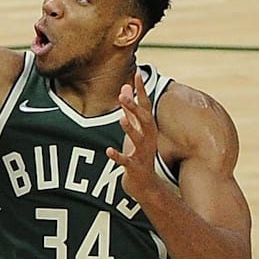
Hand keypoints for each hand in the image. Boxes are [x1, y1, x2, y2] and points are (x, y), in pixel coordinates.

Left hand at [106, 71, 161, 200]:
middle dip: (135, 107)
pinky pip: (127, 161)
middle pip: (144, 120)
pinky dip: (118, 156)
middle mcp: (149, 138)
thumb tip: (125, 87)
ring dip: (130, 129)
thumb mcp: (136, 129)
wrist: (146, 184)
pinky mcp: (136, 167)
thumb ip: (130, 110)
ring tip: (121, 119)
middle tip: (124, 95)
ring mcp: (143, 153)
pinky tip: (109, 151)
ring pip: (139, 139)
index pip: (145, 105)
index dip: (141, 90)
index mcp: (148, 128)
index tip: (137, 74)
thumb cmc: (140, 153)